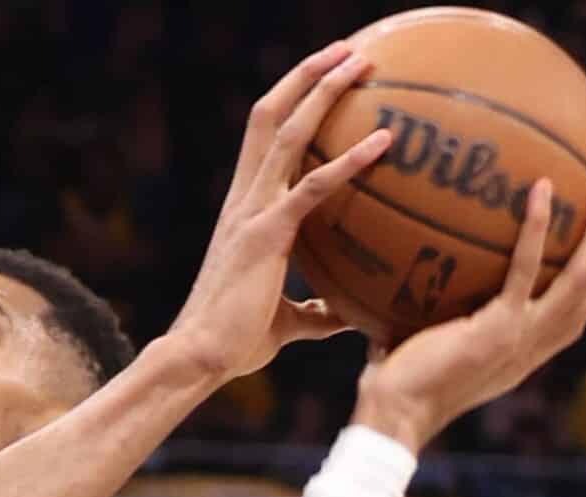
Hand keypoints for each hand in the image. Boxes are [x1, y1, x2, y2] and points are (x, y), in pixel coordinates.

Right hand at [166, 43, 394, 381]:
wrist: (201, 358)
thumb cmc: (237, 343)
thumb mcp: (286, 321)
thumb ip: (315, 311)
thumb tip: (347, 315)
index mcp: (245, 209)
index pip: (264, 137)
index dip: (291, 100)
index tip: (325, 76)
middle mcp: (245, 198)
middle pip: (271, 115)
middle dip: (308, 76)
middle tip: (349, 50)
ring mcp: (253, 211)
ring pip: (287, 132)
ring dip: (323, 91)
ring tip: (360, 61)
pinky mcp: (266, 234)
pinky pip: (314, 185)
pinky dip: (350, 160)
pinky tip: (384, 140)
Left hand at [354, 175, 585, 451]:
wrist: (394, 417)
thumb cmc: (400, 385)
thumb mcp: (433, 345)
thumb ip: (441, 314)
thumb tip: (417, 270)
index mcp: (530, 351)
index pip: (584, 308)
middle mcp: (537, 346)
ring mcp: (523, 338)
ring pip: (583, 278)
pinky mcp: (498, 329)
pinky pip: (525, 269)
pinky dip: (536, 228)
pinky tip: (538, 189)